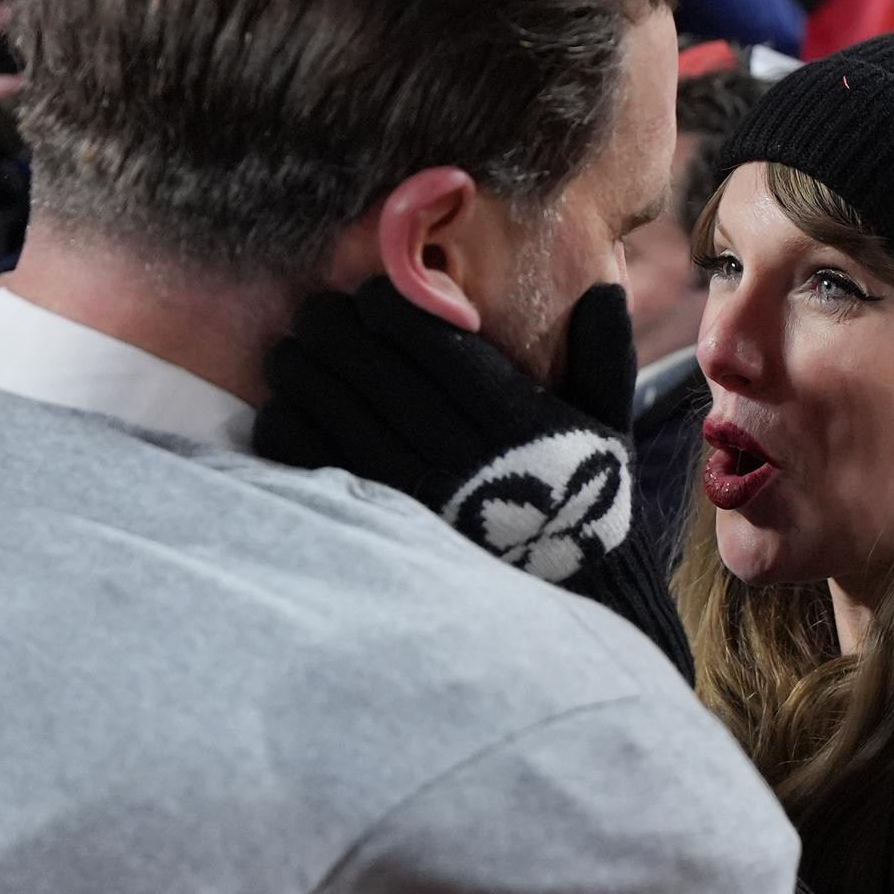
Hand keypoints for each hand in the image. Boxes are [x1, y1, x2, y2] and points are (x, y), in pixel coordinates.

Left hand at [255, 278, 693, 672]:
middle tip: (315, 312)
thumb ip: (605, 358)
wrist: (575, 603)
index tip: (372, 294)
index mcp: (515, 421)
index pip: (435, 344)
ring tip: (289, 354)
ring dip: (303, 376)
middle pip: (377, 373)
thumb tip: (603, 289)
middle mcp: (463, 455)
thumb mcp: (610, 429)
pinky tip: (283, 412)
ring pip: (340, 416)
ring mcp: (419, 496)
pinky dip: (291, 435)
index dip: (391, 309)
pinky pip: (320, 470)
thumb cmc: (585, 503)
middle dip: (334, 331)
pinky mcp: (385, 531)